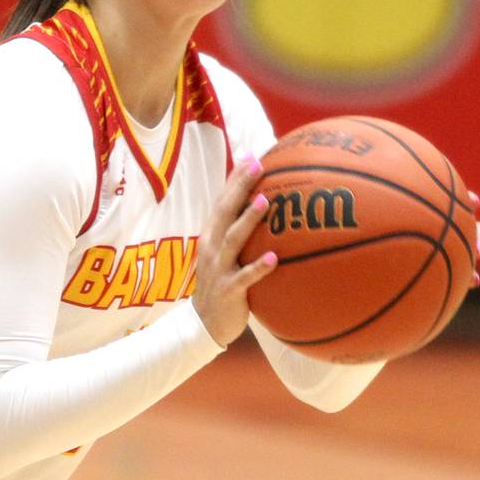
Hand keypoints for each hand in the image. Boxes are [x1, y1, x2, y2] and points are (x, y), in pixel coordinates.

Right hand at [192, 151, 278, 346]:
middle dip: (240, 187)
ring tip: (264, 202)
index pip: (222, 201)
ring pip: (233, 240)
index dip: (235, 178)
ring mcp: (219, 268)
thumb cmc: (222, 282)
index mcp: (211, 235)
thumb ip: (237, 231)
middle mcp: (211, 247)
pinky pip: (245, 277)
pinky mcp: (229, 290)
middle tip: (257, 166)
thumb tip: (263, 206)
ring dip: (248, 220)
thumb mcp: (224, 254)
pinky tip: (275, 259)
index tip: (251, 156)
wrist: (204, 323)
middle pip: (225, 212)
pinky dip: (258, 268)